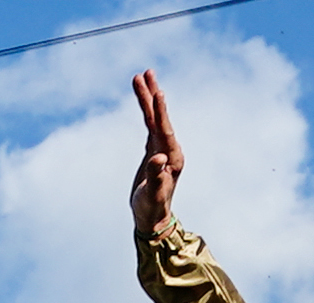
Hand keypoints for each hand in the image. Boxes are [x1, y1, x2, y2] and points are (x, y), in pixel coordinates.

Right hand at [129, 70, 183, 234]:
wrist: (153, 218)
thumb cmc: (153, 209)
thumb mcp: (153, 194)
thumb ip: (156, 177)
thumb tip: (159, 159)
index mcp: (173, 159)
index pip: (165, 130)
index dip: (161, 112)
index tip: (158, 93)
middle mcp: (170, 150)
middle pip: (160, 117)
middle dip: (153, 95)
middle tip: (147, 72)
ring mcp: (162, 148)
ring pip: (154, 118)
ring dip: (148, 97)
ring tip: (140, 76)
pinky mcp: (153, 150)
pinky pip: (149, 124)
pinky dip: (145, 110)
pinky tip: (142, 97)